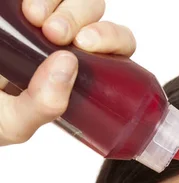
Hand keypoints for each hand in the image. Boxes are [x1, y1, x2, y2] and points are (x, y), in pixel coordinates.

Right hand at [0, 0, 135, 146]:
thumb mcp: (13, 122)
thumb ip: (42, 106)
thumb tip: (68, 63)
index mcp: (75, 71)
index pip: (113, 48)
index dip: (111, 38)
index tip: (84, 45)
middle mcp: (60, 39)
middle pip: (94, 11)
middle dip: (81, 15)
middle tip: (54, 33)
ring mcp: (37, 16)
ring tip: (33, 15)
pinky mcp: (12, 5)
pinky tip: (23, 6)